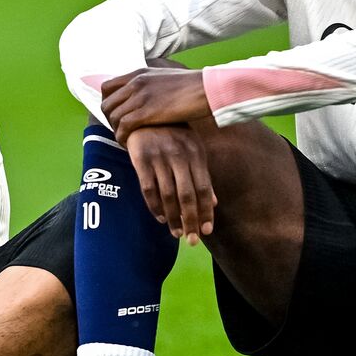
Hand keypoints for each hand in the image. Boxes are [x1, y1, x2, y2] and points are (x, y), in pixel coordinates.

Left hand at [100, 68, 212, 139]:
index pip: (107, 88)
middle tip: (119, 131)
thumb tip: (146, 94)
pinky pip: (124, 127)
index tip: (115, 115)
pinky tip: (129, 144)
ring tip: (125, 140)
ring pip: (113, 117)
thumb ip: (150, 84)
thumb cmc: (192, 86)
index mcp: (138, 74)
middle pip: (107, 104)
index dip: (108, 103)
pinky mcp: (147, 112)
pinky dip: (122, 138)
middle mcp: (135, 83)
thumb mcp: (165, 77)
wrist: (207, 88)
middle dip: (109, 120)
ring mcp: (140, 97)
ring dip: (116, 132)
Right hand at [124, 125, 217, 244]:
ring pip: (168, 195)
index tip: (207, 231)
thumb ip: (202, 175)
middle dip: (191, 220)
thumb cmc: (172, 134)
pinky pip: (148, 188)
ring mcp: (159, 156)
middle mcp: (179, 155)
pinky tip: (161, 218)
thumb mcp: (192, 149)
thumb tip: (214, 203)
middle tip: (193, 241)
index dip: (206, 211)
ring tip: (177, 234)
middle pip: (187, 195)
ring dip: (174, 218)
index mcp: (196, 153)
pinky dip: (155, 206)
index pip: (204, 188)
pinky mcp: (140, 158)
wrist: (143, 113)